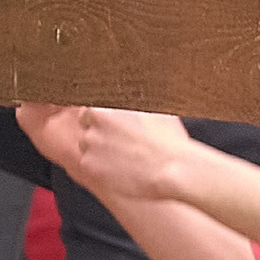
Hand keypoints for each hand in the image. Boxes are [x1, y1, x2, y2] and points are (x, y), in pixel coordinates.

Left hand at [17, 100, 193, 204]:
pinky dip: (102, 169)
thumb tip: (133, 89)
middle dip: (100, 134)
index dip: (103, 118)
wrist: (172, 170)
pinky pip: (90, 166)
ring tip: (126, 158)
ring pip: (88, 147)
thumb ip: (134, 98)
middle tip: (122, 143)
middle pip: (87, 127)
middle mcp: (92, 124)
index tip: (113, 126)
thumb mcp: (153, 108)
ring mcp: (89, 146)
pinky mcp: (89, 167)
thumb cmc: (167, 139)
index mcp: (105, 106)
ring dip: (100, 152)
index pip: (91, 108)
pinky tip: (122, 169)